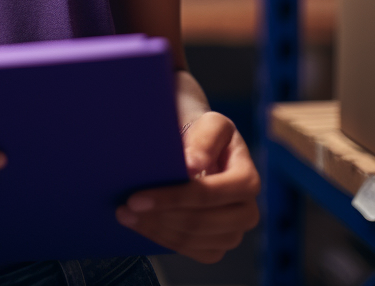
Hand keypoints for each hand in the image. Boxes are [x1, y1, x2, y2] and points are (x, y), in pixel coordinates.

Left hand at [116, 112, 259, 262]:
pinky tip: (142, 225)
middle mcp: (247, 211)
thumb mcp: (210, 124)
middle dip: (160, 217)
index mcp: (248, 180)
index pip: (207, 195)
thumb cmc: (205, 132)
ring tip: (126, 216)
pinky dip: (164, 239)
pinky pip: (192, 251)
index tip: (137, 196)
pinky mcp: (219, 245)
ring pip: (193, 240)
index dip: (171, 198)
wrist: (204, 146)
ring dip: (156, 229)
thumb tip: (193, 166)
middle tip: (126, 208)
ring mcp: (234, 233)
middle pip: (200, 222)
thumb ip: (204, 139)